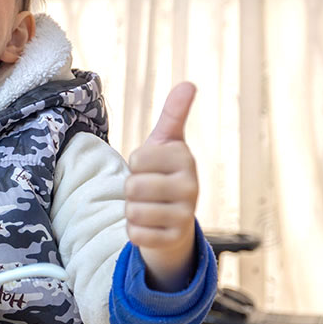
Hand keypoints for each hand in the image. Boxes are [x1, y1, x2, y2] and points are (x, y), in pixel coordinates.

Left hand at [125, 82, 199, 289]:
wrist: (176, 221)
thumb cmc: (165, 175)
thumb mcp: (167, 143)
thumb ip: (174, 114)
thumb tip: (188, 83)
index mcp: (185, 158)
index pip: (137, 158)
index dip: (135, 164)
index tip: (150, 168)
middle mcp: (191, 186)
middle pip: (133, 186)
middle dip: (131, 190)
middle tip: (147, 191)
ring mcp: (185, 215)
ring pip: (132, 211)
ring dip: (132, 211)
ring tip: (149, 208)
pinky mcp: (173, 240)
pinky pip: (135, 234)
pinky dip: (135, 231)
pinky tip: (150, 227)